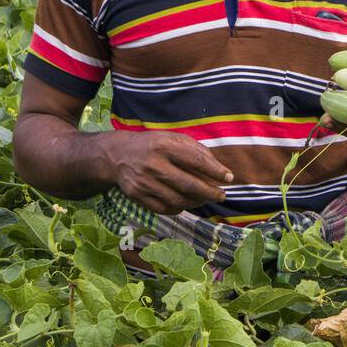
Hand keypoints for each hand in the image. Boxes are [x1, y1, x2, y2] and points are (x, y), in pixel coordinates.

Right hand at [101, 130, 232, 215]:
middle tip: (221, 195)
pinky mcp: (137, 196)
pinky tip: (186, 203)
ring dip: (196, 202)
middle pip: (188, 184)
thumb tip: (218, 169)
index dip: (215, 171)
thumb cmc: (153, 145)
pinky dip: (179, 209)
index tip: (229, 178)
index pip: (196, 160)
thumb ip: (196, 150)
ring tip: (205, 199)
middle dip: (209, 192)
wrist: (117, 155)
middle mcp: (153, 164)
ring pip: (177, 200)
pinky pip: (164, 209)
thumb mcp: (173, 138)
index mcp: (164, 145)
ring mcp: (143, 182)